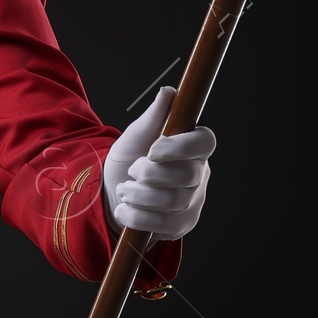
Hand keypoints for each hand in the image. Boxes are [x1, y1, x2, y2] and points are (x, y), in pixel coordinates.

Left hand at [102, 85, 215, 239]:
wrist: (112, 193)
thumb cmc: (129, 159)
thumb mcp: (135, 136)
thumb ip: (153, 117)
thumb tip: (169, 93)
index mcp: (193, 147)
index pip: (205, 143)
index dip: (180, 147)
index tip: (153, 150)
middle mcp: (199, 174)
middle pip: (185, 176)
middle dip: (149, 174)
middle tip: (133, 171)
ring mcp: (192, 202)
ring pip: (172, 202)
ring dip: (139, 196)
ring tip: (124, 190)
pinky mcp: (180, 225)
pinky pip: (162, 225)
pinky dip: (136, 217)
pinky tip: (123, 209)